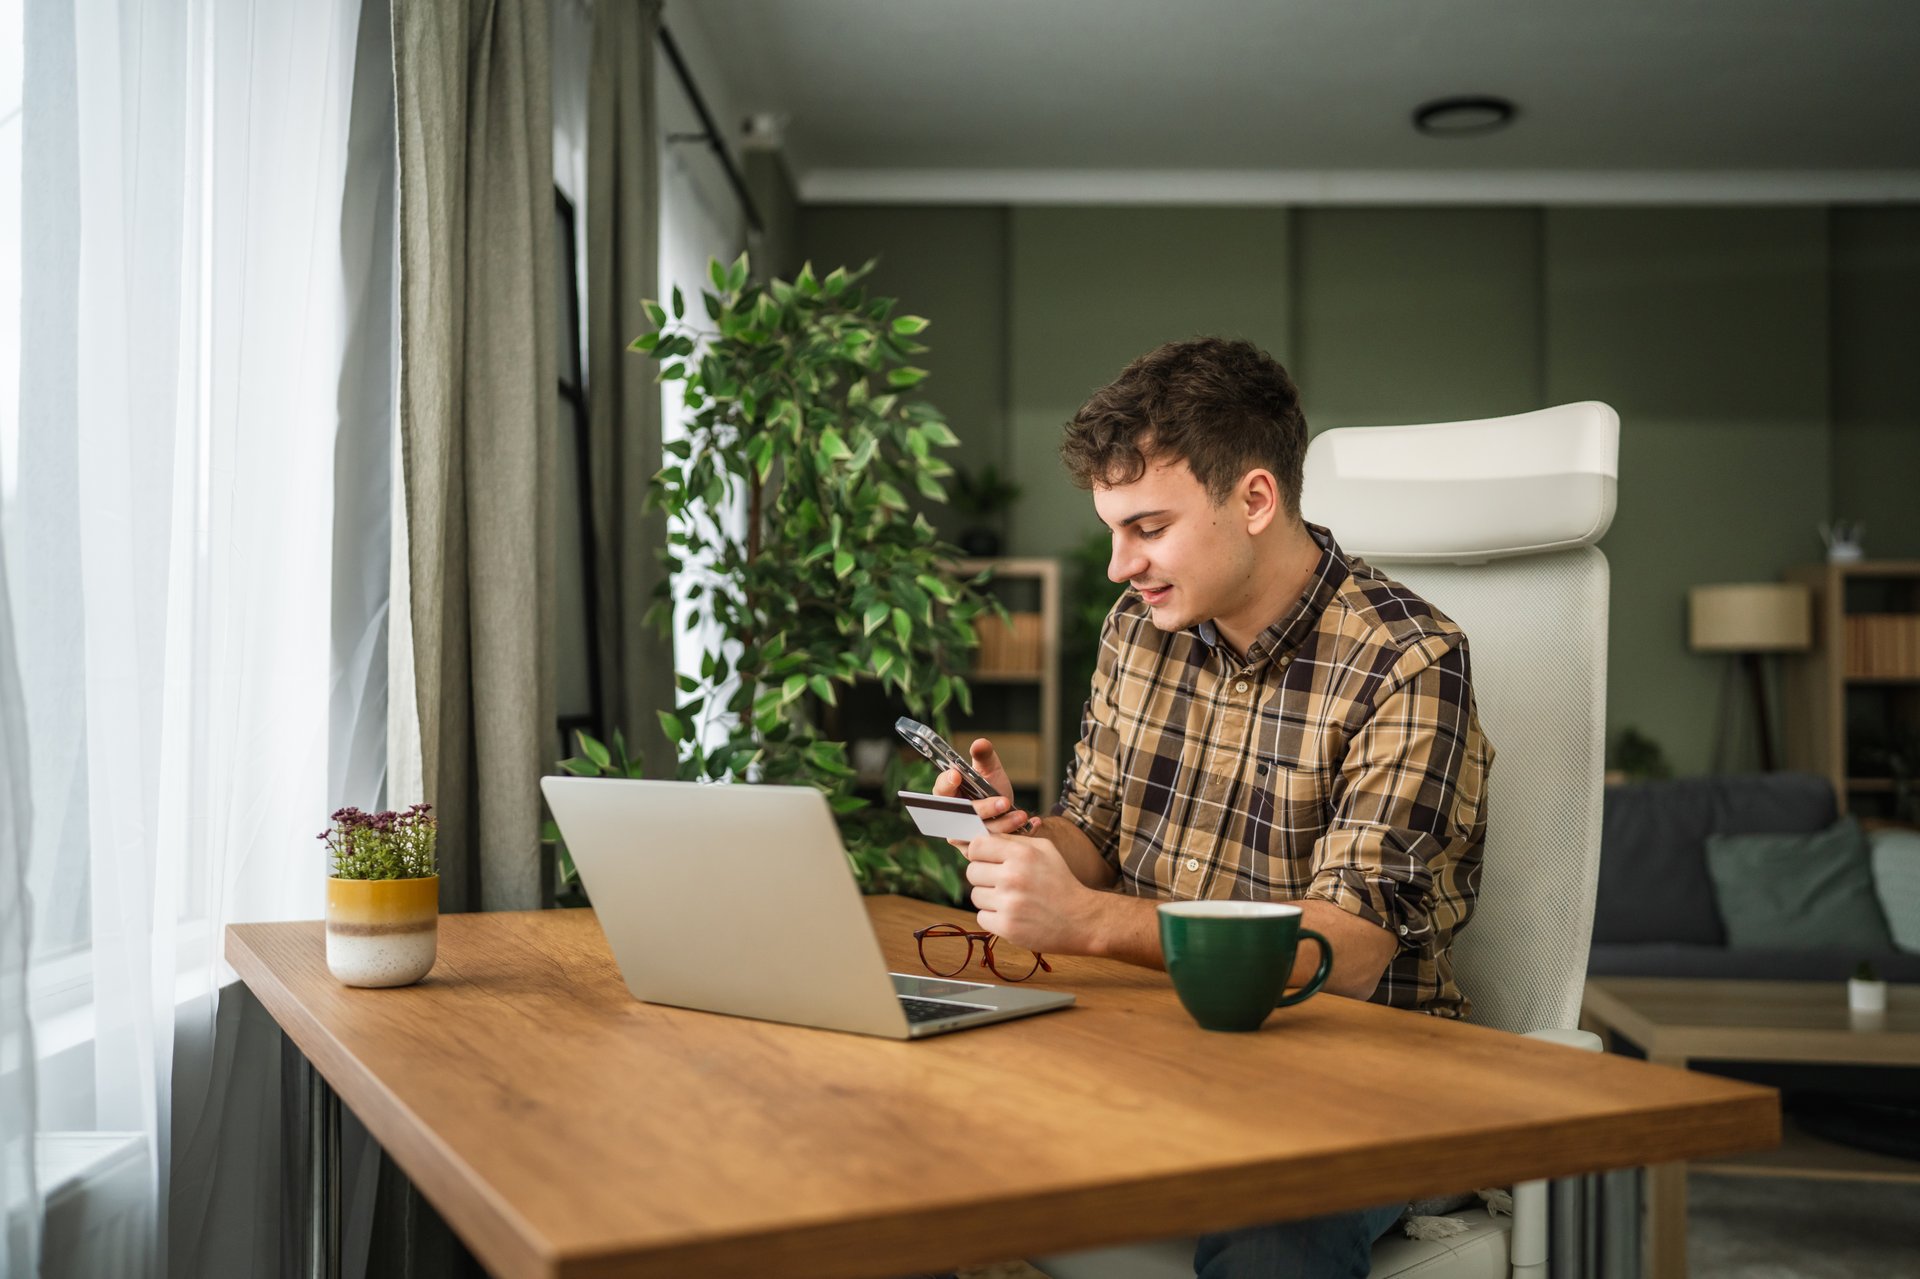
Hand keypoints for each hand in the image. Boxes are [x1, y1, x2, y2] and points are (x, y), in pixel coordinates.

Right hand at [931, 737, 1029, 848]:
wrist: (1011, 813)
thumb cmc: (992, 790)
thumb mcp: (990, 772)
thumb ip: (985, 757)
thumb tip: (980, 743)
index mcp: (948, 797)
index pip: (940, 791)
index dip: (946, 783)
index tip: (957, 775)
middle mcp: (952, 820)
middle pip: (962, 816)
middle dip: (983, 809)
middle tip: (1004, 801)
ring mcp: (965, 838)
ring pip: (981, 834)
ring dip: (1003, 824)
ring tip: (1021, 815)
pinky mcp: (981, 853)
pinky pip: (997, 847)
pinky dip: (1017, 834)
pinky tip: (1031, 824)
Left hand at [964, 831, 1095, 955]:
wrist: (1081, 919)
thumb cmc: (1060, 881)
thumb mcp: (1045, 850)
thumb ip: (1013, 841)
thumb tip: (981, 836)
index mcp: (1022, 854)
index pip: (976, 846)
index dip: (979, 854)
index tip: (987, 861)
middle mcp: (1013, 876)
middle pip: (972, 872)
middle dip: (984, 877)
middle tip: (1002, 883)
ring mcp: (1009, 903)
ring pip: (975, 895)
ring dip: (989, 898)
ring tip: (1011, 900)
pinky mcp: (1007, 926)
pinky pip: (981, 917)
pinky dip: (993, 917)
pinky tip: (1012, 915)